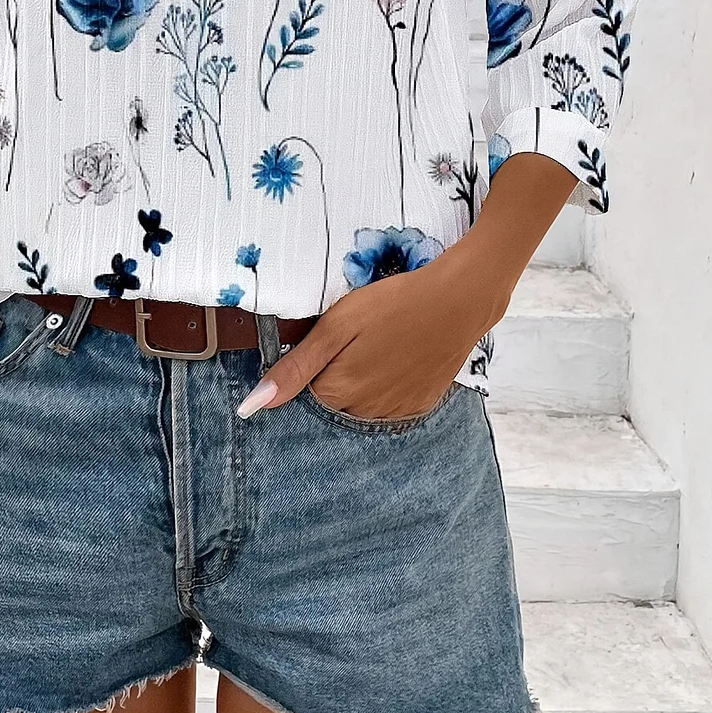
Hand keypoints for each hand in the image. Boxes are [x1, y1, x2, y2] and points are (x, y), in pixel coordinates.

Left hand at [237, 240, 511, 420]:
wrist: (459, 299)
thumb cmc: (392, 303)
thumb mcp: (336, 326)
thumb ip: (294, 368)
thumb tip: (251, 407)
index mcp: (337, 393)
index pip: (304, 392)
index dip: (312, 364)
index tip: (329, 341)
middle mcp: (365, 413)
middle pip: (333, 401)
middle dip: (336, 374)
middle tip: (357, 338)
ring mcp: (396, 413)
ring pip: (361, 405)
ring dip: (362, 382)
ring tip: (379, 343)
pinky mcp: (421, 404)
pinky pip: (391, 405)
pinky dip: (388, 384)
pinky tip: (398, 356)